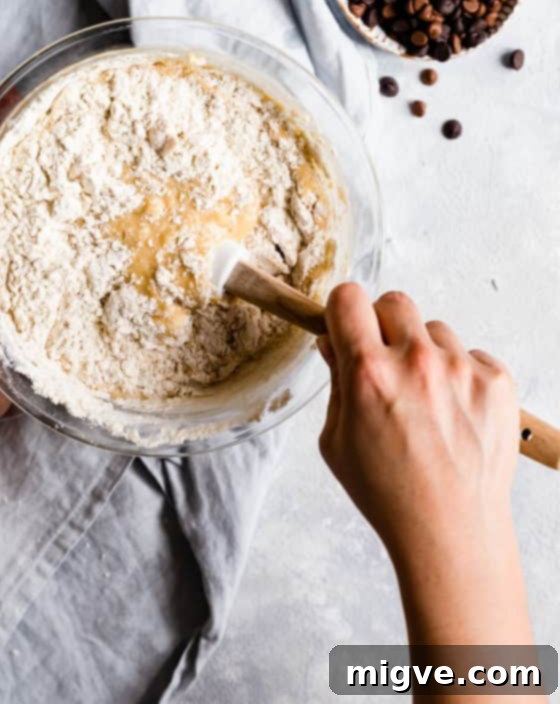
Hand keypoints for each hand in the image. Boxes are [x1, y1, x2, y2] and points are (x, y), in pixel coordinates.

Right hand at [318, 285, 518, 574]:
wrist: (452, 532)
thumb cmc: (389, 494)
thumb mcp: (336, 441)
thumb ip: (335, 383)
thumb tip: (334, 342)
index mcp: (368, 373)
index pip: (348, 298)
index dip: (343, 311)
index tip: (346, 325)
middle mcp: (416, 361)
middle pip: (393, 302)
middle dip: (383, 326)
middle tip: (386, 362)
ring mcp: (461, 369)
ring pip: (434, 330)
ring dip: (425, 353)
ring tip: (426, 401)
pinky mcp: (496, 381)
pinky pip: (471, 355)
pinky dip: (460, 376)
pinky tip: (453, 414)